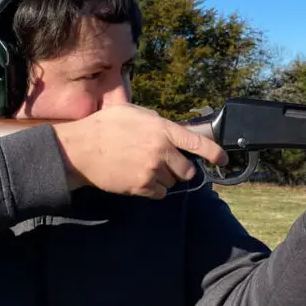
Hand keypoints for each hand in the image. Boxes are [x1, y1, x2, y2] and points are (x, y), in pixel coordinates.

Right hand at [52, 104, 227, 197]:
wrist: (80, 150)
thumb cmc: (103, 126)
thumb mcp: (132, 111)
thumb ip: (154, 119)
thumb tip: (167, 126)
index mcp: (162, 129)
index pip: (197, 143)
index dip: (215, 153)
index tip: (224, 159)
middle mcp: (162, 150)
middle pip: (187, 170)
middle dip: (179, 169)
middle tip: (164, 164)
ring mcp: (153, 170)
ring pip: (172, 182)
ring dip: (163, 178)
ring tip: (143, 168)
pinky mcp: (142, 187)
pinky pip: (159, 193)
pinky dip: (153, 189)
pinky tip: (138, 178)